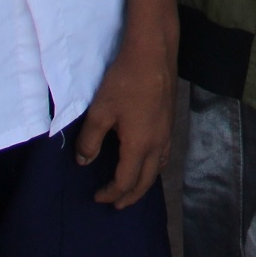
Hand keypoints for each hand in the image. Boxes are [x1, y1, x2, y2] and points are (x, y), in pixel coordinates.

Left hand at [75, 35, 174, 206]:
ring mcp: (168, 131)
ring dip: (145, 182)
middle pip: (147, 180)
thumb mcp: (100, 111)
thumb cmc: (125, 81)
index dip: (111, 193)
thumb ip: (90, 140)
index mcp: (140, 145)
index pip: (126, 181)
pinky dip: (155, 165)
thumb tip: (84, 161)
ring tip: (133, 186)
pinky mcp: (171, 119)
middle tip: (117, 205)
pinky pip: (165, 153)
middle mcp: (158, 143)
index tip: (97, 197)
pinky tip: (148, 157)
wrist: (153, 51)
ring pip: (159, 167)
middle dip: (131, 196)